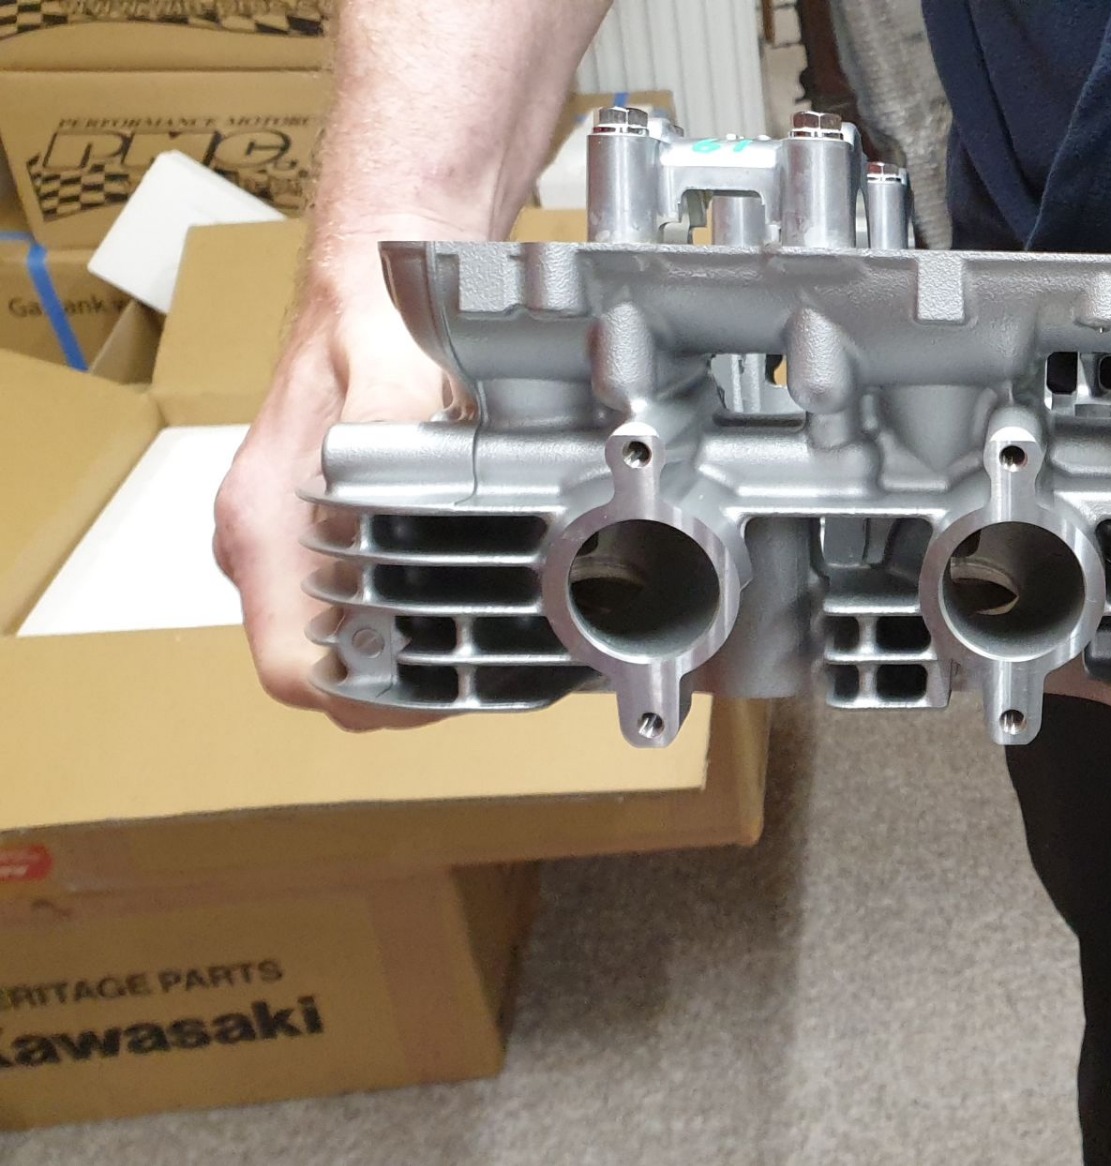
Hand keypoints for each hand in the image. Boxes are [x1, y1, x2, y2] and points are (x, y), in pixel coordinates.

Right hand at [214, 223, 456, 729]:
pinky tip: (461, 593)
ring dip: (403, 650)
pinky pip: (358, 593)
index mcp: (263, 523)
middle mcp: (271, 538)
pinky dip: (406, 608)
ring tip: (477, 639)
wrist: (373, 269)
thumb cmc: (372, 316)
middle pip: (322, 663)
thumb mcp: (390, 367)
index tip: (425, 698)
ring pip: (342, 634)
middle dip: (395, 686)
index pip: (290, 668)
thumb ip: (388, 430)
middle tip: (476, 675)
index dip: (359, 699)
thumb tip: (386, 493)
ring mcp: (297, 533)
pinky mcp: (327, 520)